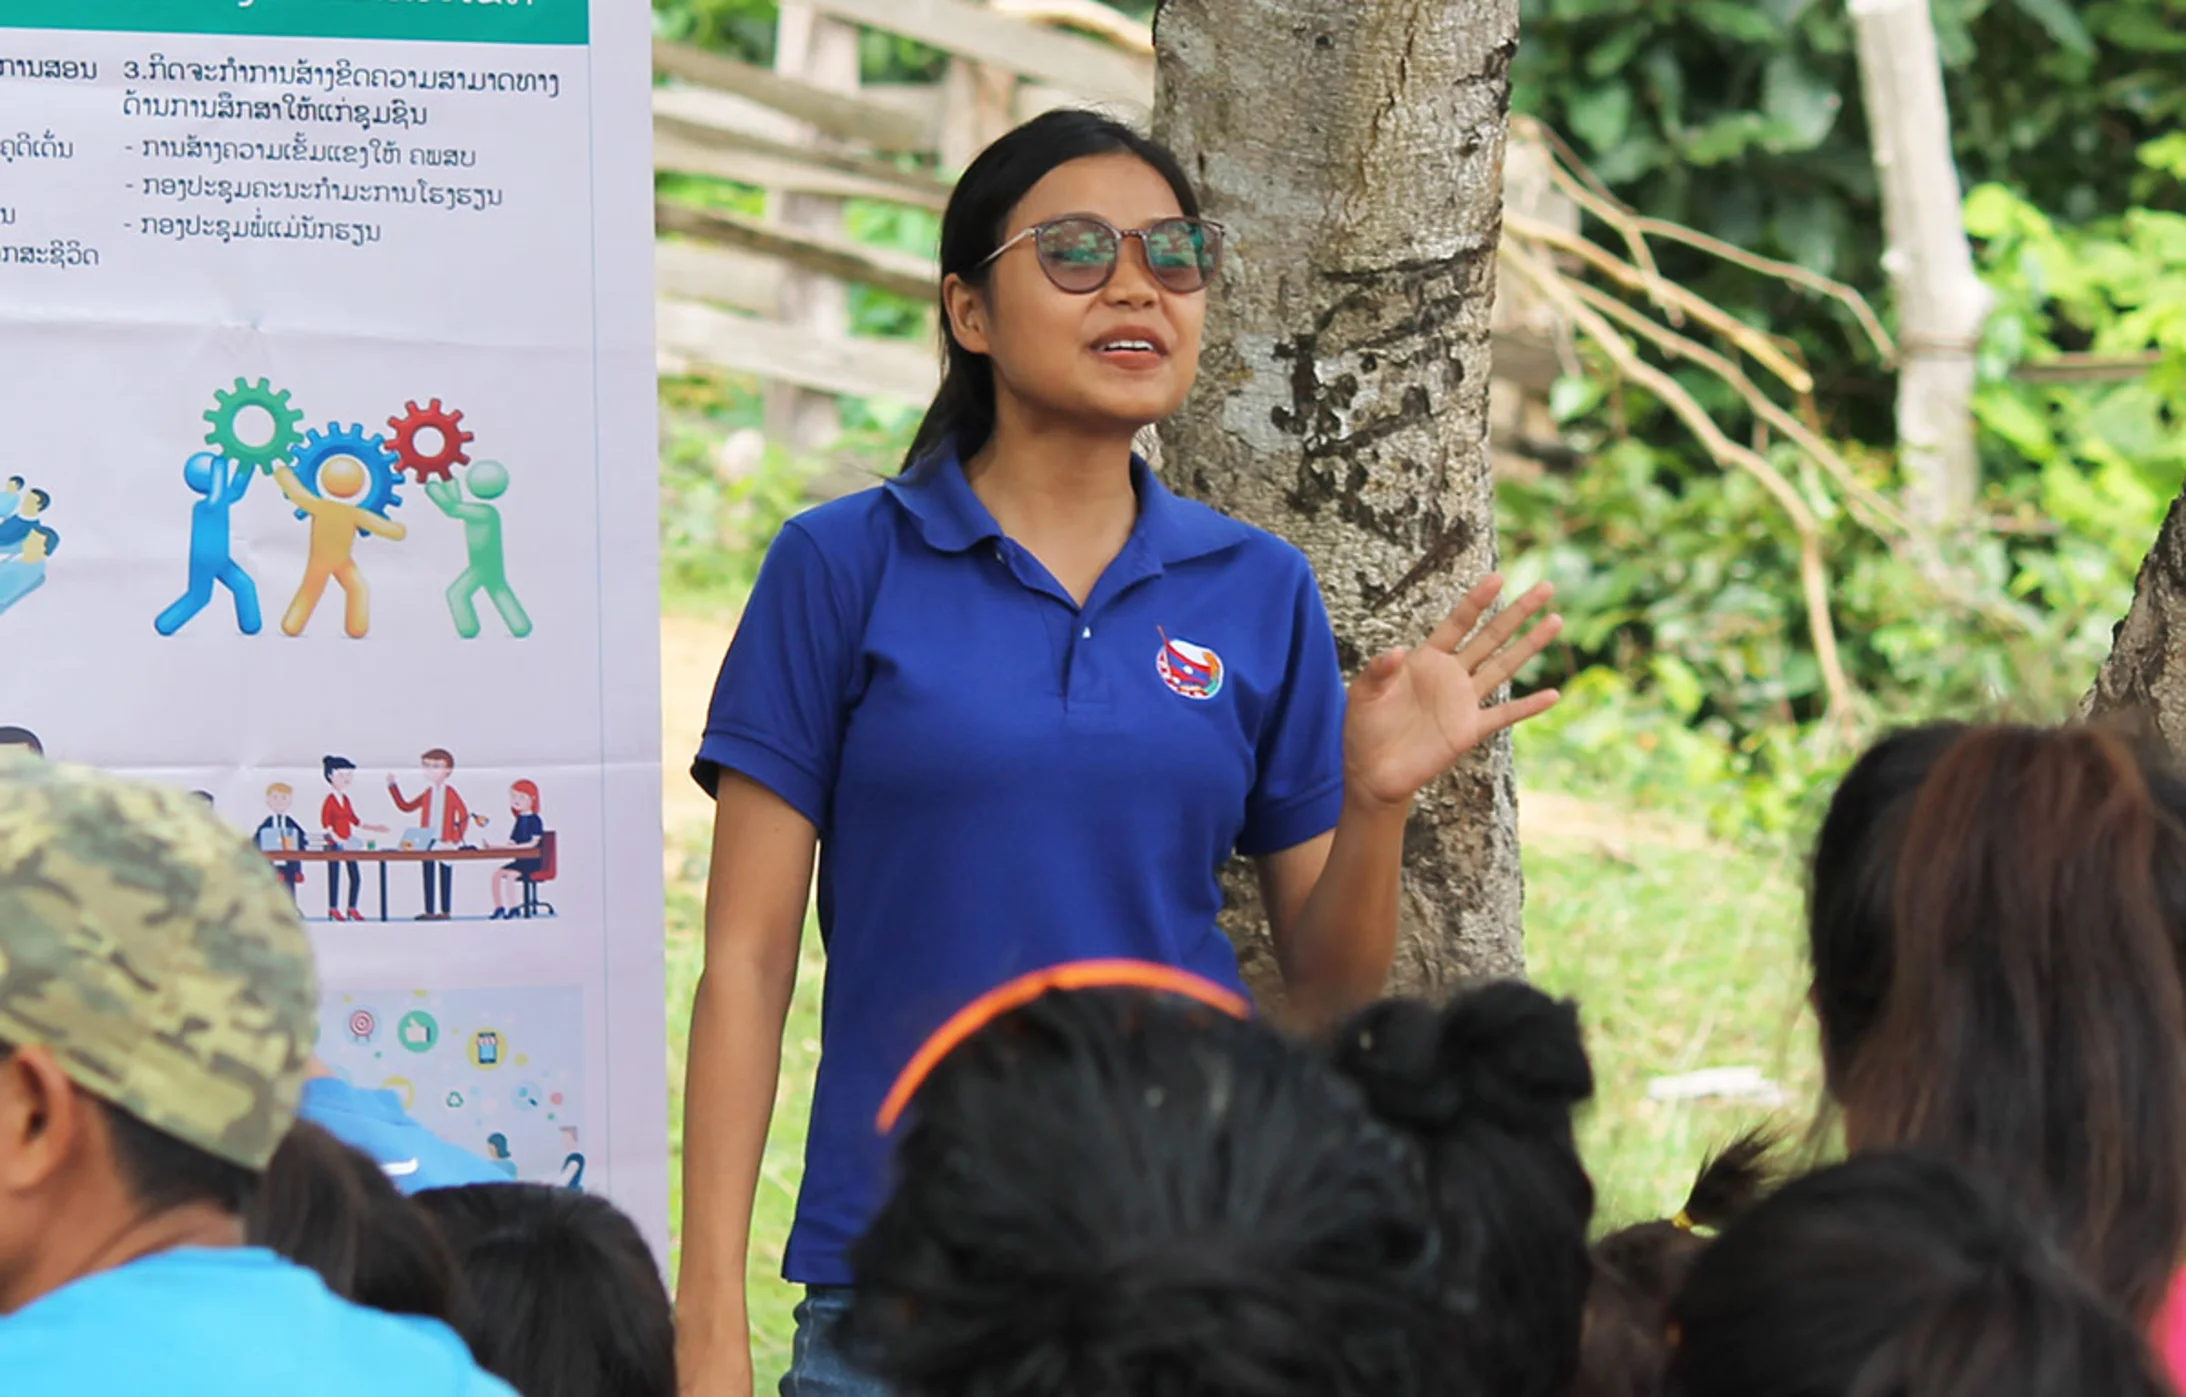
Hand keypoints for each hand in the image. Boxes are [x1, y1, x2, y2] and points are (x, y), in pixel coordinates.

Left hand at [1342, 575, 1563, 809]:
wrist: (1374, 772)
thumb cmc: (1365, 728)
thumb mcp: (1362, 694)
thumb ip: (1378, 671)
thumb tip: (1397, 650)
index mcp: (1426, 659)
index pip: (1458, 623)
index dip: (1476, 600)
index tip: (1498, 577)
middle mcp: (1451, 675)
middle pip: (1491, 637)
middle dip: (1517, 612)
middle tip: (1546, 587)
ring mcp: (1463, 702)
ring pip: (1504, 667)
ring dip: (1530, 645)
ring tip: (1556, 621)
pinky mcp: (1469, 730)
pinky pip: (1504, 716)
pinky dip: (1528, 707)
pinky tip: (1552, 695)